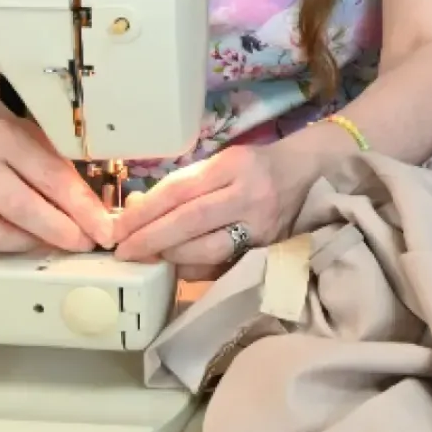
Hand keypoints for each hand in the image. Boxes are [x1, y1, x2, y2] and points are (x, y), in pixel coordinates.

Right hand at [0, 115, 113, 257]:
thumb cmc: (11, 143)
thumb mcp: (41, 142)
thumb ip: (66, 174)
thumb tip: (100, 218)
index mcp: (5, 136)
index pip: (52, 179)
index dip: (82, 210)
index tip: (104, 231)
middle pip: (22, 210)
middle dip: (60, 233)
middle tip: (82, 244)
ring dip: (26, 244)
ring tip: (44, 239)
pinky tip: (3, 235)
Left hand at [112, 130, 340, 277]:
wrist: (313, 174)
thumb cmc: (259, 166)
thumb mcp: (224, 161)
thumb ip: (186, 184)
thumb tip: (137, 211)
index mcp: (233, 166)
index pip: (180, 191)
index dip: (145, 212)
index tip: (118, 229)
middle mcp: (249, 195)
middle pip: (190, 221)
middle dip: (151, 239)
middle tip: (123, 252)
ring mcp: (262, 226)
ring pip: (207, 249)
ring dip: (172, 257)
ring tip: (150, 258)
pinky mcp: (268, 249)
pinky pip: (224, 266)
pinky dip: (196, 269)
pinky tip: (178, 266)